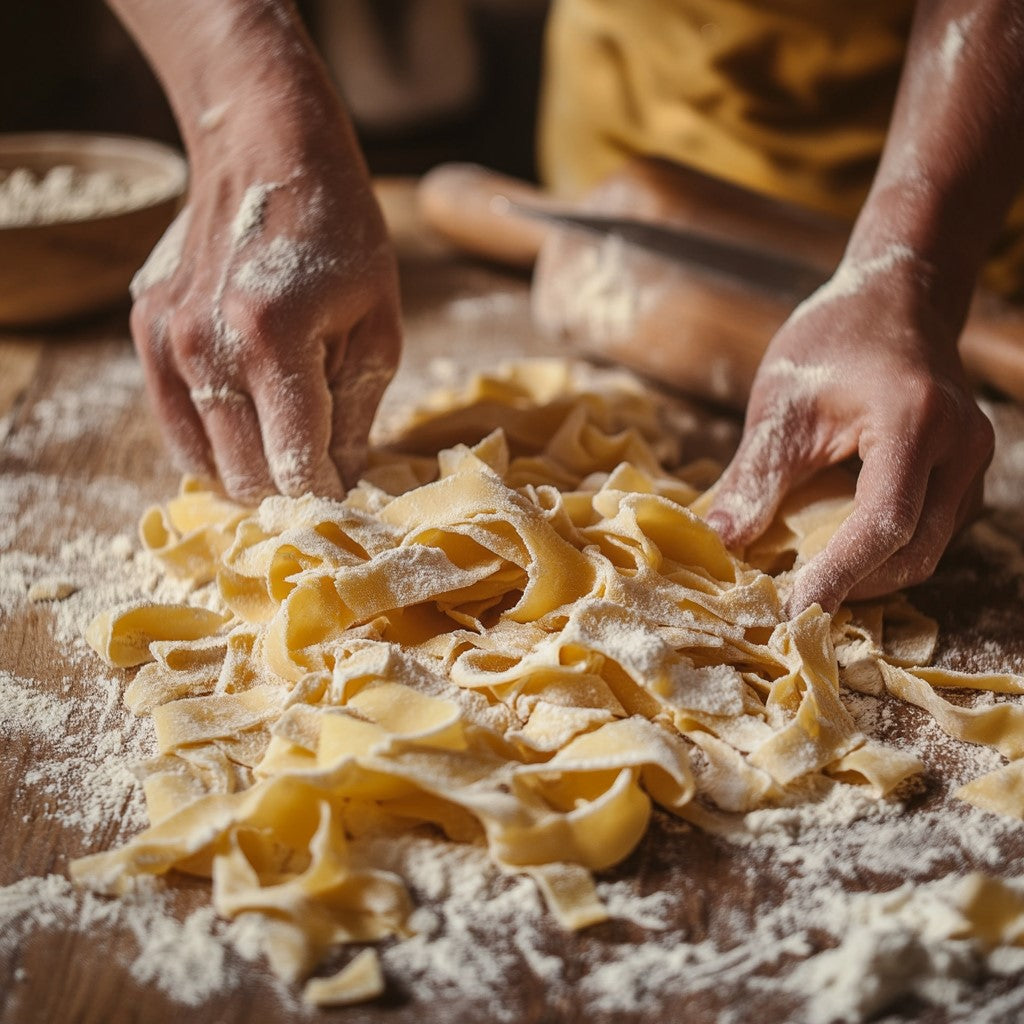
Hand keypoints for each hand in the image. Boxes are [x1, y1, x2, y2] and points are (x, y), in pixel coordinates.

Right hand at [129, 79, 399, 502]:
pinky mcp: (145, 332)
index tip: (345, 493)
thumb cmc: (339, 233)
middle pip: (245, 473)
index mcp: (274, 339)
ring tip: (286, 447)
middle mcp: (205, 346)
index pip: (294, 461)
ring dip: (249, 471)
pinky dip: (213, 443)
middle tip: (320, 472)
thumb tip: (341, 478)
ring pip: (205, 461)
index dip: (326, 491)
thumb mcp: (378, 322)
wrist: (265, 150)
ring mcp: (165, 340)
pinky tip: (248, 426)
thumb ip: (357, 410)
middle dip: (289, 488)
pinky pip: (176, 426)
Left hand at [705, 248, 993, 613]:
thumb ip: (755, 475)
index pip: (884, 523)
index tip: (793, 609)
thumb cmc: (833, 340)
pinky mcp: (964, 473)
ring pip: (928, 549)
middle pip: (915, 550)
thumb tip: (722, 540)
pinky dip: (885, 551)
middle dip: (855, 583)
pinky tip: (838, 546)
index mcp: (915, 422)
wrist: (895, 298)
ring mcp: (972, 462)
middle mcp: (961, 447)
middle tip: (792, 600)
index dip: (840, 574)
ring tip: (811, 576)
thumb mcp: (781, 404)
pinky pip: (931, 531)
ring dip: (871, 573)